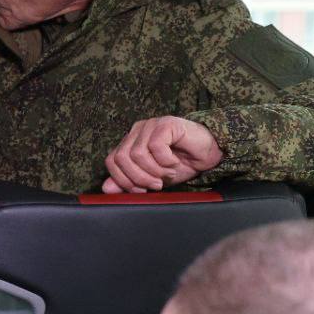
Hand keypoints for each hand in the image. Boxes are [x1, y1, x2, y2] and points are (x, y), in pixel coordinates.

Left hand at [102, 116, 222, 192]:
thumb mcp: (152, 179)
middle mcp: (136, 131)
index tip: (141, 190)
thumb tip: (106, 189)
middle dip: (138, 178)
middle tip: (156, 184)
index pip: (112, 161)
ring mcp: (150, 125)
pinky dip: (165, 161)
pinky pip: (156, 146)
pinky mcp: (165, 123)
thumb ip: (129, 182)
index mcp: (130, 142)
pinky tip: (174, 162)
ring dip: (154, 170)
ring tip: (168, 174)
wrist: (208, 153)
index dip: (123, 180)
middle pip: (122, 158)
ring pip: (137, 154)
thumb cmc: (181, 164)